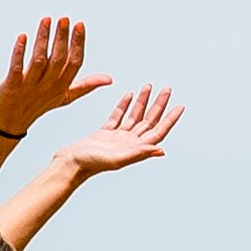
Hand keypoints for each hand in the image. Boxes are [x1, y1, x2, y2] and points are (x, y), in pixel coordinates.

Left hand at [0, 17, 103, 138]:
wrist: (9, 124)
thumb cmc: (37, 106)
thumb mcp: (64, 97)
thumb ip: (85, 86)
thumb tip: (109, 79)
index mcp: (62, 87)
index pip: (74, 63)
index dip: (78, 44)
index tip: (79, 24)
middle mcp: (48, 86)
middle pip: (58, 60)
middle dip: (62, 38)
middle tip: (64, 19)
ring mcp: (30, 87)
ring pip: (39, 61)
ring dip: (43, 40)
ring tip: (46, 20)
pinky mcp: (12, 87)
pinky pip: (16, 68)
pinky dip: (19, 52)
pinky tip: (22, 36)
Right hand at [50, 85, 180, 177]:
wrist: (69, 163)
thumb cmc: (91, 164)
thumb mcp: (117, 159)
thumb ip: (138, 153)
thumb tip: (160, 149)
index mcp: (135, 148)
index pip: (158, 131)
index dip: (170, 119)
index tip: (180, 106)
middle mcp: (129, 143)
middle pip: (149, 121)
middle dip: (159, 105)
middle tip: (167, 89)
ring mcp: (117, 137)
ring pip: (135, 116)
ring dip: (143, 102)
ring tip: (149, 86)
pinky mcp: (105, 133)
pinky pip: (118, 116)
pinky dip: (124, 105)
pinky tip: (129, 95)